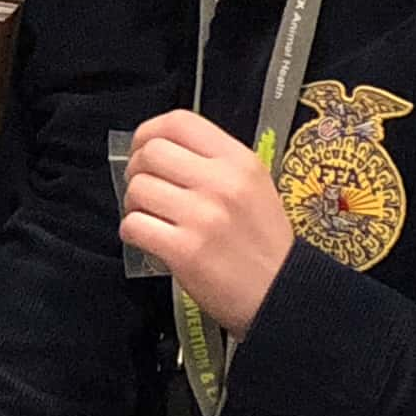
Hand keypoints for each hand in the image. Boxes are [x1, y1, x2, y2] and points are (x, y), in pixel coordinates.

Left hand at [117, 108, 296, 331]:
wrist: (281, 293)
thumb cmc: (264, 244)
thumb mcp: (254, 186)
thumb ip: (216, 163)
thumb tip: (164, 151)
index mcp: (239, 161)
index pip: (179, 122)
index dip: (149, 131)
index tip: (143, 147)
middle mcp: (221, 183)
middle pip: (151, 152)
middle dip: (137, 170)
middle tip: (145, 188)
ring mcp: (202, 216)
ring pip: (138, 189)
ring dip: (135, 204)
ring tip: (151, 217)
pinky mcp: (185, 250)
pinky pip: (135, 225)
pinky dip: (133, 232)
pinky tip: (149, 238)